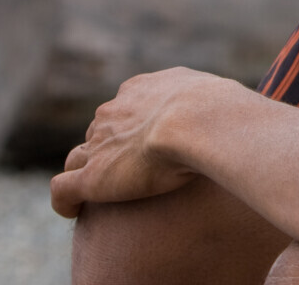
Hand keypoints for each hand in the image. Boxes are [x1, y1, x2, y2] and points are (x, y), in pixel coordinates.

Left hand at [50, 66, 231, 217]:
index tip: (151, 143)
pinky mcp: (92, 176)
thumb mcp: (218, 96)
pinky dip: (65, 201)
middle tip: (131, 172)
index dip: (135, 127)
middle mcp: (114, 110)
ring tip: (101, 193)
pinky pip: (62, 189)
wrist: (199, 120)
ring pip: (80, 156)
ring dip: (87, 171)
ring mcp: (100, 143)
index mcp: (141, 89)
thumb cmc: (218, 109)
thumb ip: (214, 103)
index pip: (126, 108)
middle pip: (102, 131)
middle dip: (110, 148)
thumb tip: (236, 114)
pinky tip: (75, 211)